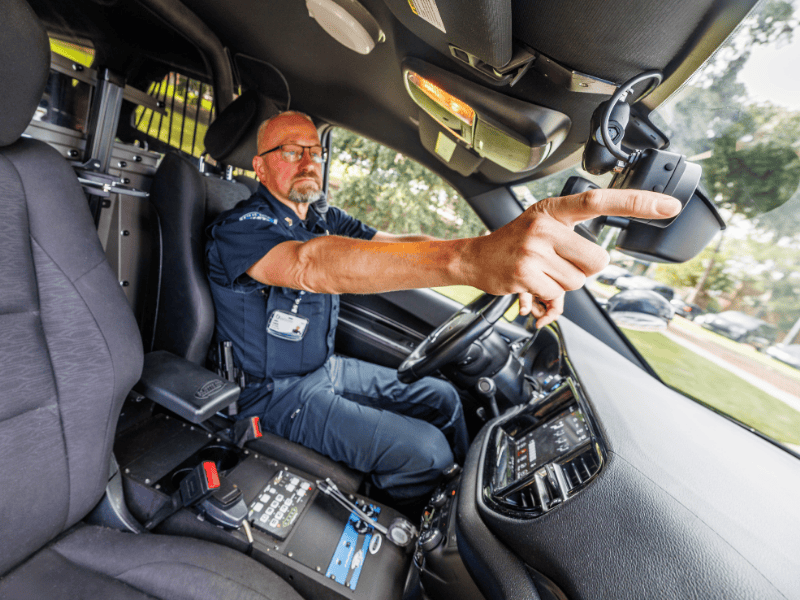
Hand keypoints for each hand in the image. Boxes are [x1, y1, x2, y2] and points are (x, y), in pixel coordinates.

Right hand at [464, 189, 681, 327]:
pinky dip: (548, 300)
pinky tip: (531, 288)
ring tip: (541, 274)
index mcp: (553, 210)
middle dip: (584, 271)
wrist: (475, 259)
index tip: (668, 205)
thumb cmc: (515, 244)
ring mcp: (534, 250)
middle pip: (597, 260)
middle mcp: (544, 226)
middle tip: (559, 265)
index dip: (636, 203)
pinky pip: (557, 296)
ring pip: (578, 282)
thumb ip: (573, 236)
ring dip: (562, 286)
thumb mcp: (543, 227)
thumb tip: (603, 261)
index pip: (600, 201)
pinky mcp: (526, 274)